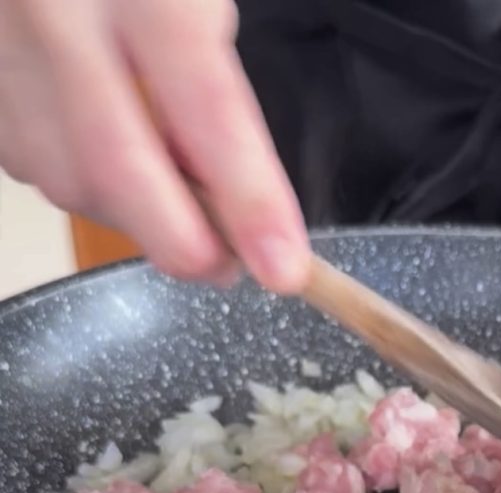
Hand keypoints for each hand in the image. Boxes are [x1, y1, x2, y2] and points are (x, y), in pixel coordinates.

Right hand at [0, 0, 309, 291]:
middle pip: (117, 167)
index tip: (283, 268)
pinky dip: (88, 188)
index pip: (207, 112)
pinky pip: (32, 165)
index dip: (249, 202)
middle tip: (226, 269)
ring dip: (133, 218)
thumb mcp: (197, 6)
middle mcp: (58, 15)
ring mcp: (3, 48)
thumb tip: (237, 201)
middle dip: (182, 242)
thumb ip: (218, 95)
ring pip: (68, 181)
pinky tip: (119, 168)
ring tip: (176, 206)